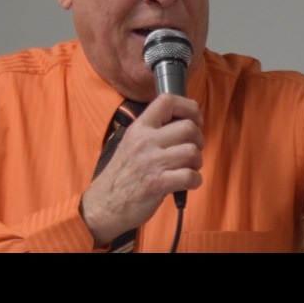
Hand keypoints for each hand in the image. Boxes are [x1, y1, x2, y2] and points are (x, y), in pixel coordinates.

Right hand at [81, 93, 203, 245]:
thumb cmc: (123, 174)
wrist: (105, 204)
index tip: (195, 120)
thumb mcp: (131, 143)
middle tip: (191, 151)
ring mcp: (151, 162)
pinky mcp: (158, 184)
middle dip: (198, 140)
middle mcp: (145, 141)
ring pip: (193, 152)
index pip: (167, 100)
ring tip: (187, 168)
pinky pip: (191, 176)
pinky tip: (185, 183)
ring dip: (196, 162)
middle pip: (189, 127)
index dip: (189, 107)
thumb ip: (154, 131)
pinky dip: (195, 181)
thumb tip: (185, 122)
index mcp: (139, 127)